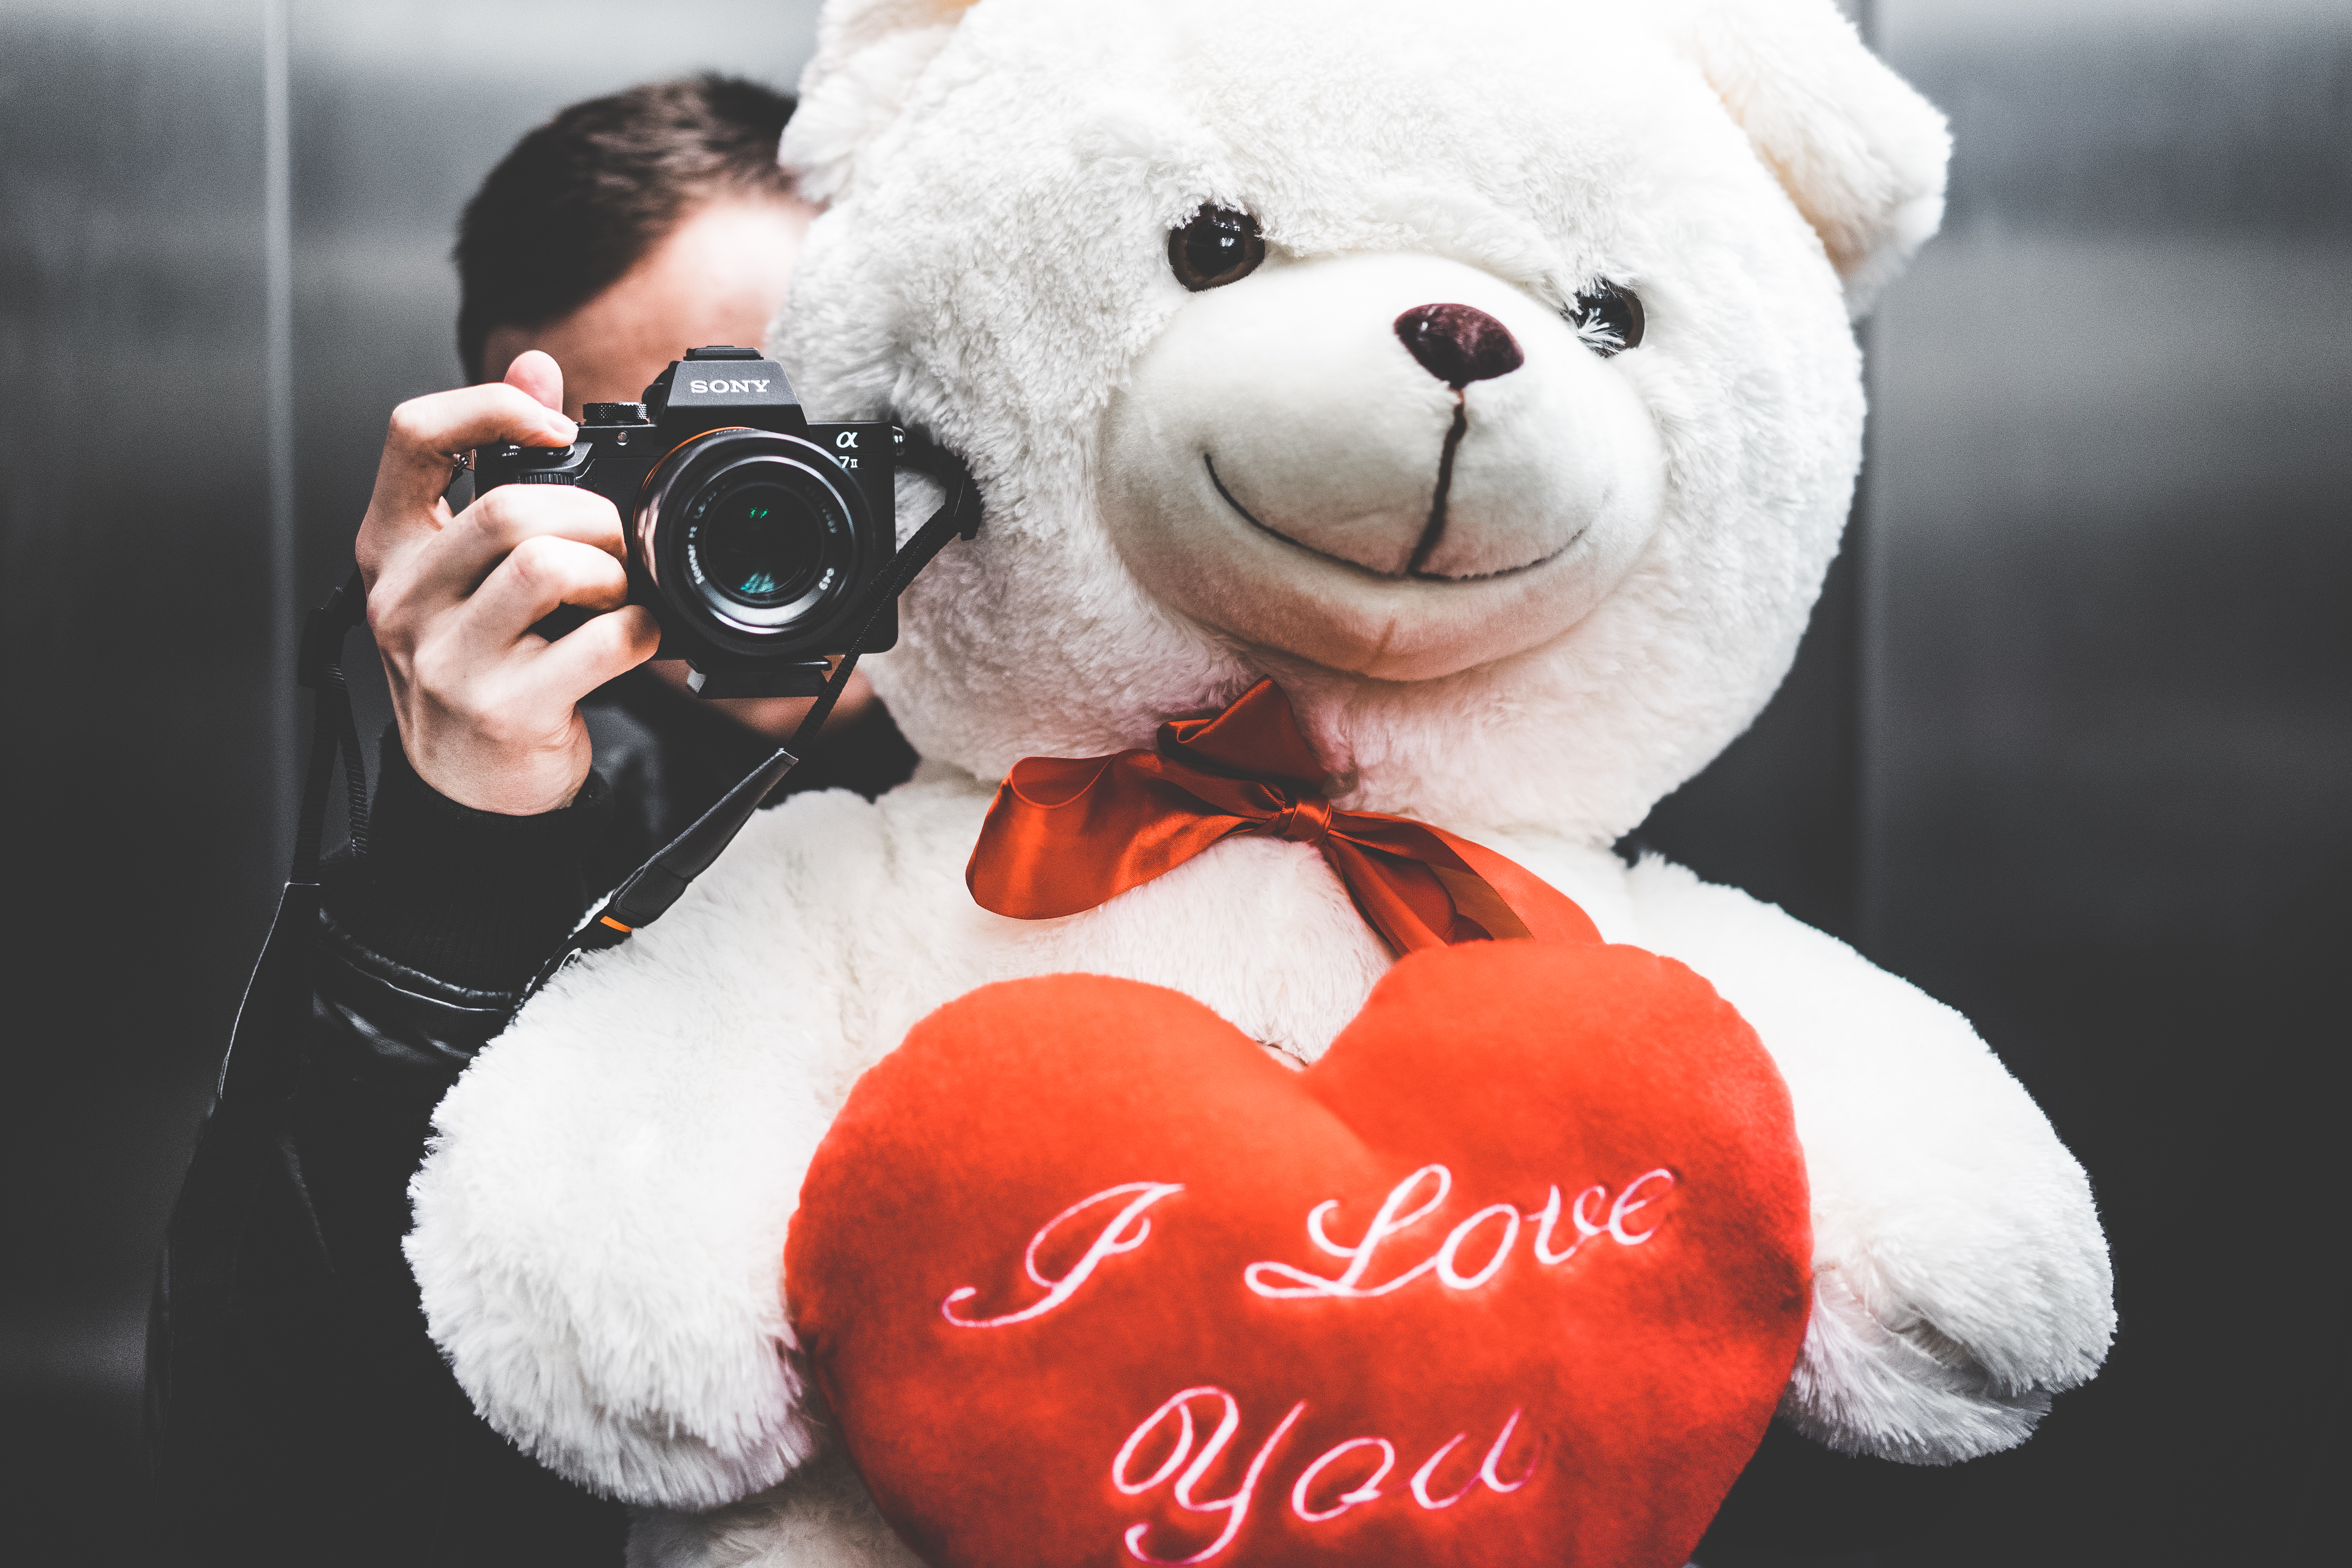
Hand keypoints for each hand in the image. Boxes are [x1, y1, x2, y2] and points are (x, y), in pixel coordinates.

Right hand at [356, 352, 661, 814]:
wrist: (469, 790)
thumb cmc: (477, 667)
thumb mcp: (468, 567)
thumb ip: (497, 462)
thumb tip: (533, 361)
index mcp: (390, 547)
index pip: (412, 435)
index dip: (490, 406)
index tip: (554, 426)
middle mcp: (404, 598)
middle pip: (508, 506)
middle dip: (590, 518)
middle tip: (615, 550)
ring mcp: (446, 658)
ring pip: (547, 564)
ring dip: (611, 574)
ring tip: (616, 597)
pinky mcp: (501, 708)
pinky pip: (597, 642)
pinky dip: (639, 635)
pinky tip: (633, 644)